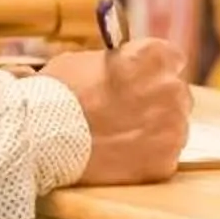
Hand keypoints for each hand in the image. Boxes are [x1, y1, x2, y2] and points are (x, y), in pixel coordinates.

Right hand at [42, 38, 192, 185]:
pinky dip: (146, 158)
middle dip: (155, 102)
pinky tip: (121, 157)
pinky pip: (163, 158)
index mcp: (154, 56)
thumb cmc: (58, 94)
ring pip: (172, 127)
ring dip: (154, 130)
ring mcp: (172, 128)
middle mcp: (171, 88)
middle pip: (174, 94)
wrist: (44, 137)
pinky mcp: (165, 162)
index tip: (139, 81)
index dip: (151, 71)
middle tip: (125, 112)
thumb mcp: (84, 60)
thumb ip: (114, 63)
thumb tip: (119, 70)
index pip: (171, 59)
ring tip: (120, 137)